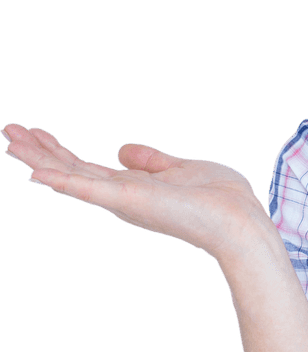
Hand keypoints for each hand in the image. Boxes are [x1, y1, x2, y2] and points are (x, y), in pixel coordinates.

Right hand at [3, 123, 270, 261]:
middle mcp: (122, 196)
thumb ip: (151, 161)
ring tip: (10, 141)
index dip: (60, 150)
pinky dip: (64, 181)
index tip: (35, 131)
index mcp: (133, 188)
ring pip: (72, 176)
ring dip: (40, 158)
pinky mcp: (132, 200)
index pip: (87, 167)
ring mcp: (125, 200)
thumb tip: (122, 148)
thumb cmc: (220, 200)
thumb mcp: (182, 168)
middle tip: (8, 130)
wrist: (241, 221)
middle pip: (71, 170)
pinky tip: (36, 172)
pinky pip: (91, 190)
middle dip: (39, 150)